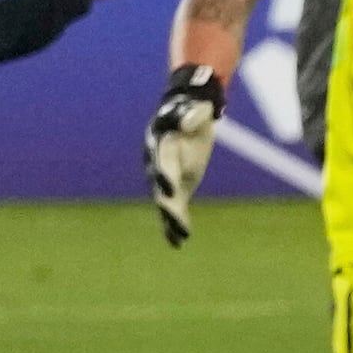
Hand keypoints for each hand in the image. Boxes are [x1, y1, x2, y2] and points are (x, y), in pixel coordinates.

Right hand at [142, 67, 224, 245]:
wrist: (185, 116)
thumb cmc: (189, 111)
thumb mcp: (193, 110)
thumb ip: (190, 116)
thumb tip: (190, 120)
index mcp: (160, 146)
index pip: (162, 163)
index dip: (164, 177)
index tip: (169, 190)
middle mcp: (158, 165)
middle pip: (161, 188)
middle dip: (167, 204)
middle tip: (173, 217)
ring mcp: (166, 179)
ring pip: (166, 203)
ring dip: (171, 221)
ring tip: (178, 238)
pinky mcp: (177, 188)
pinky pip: (175, 209)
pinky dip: (176, 225)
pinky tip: (178, 243)